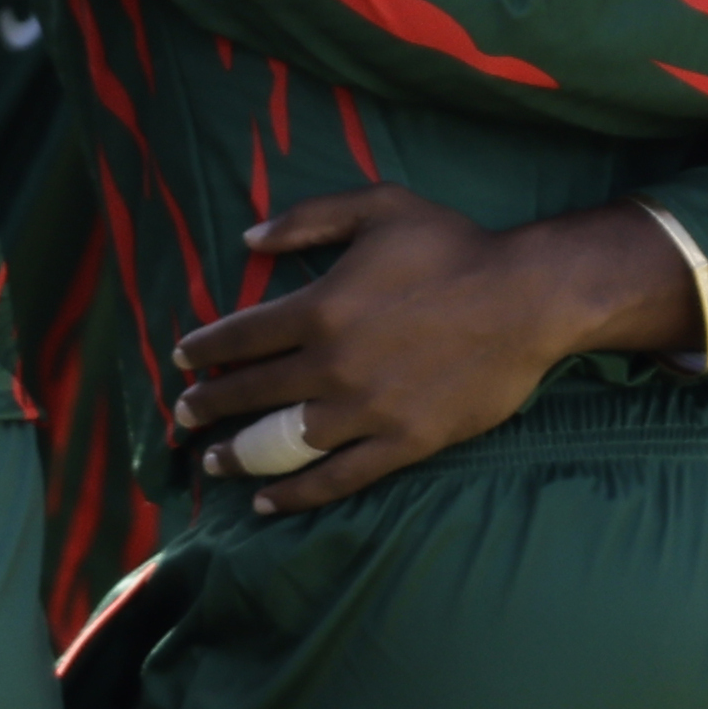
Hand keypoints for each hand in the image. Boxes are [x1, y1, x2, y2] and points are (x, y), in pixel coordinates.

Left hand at [173, 195, 688, 513]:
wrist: (527, 299)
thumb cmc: (452, 246)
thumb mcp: (377, 207)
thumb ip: (307, 218)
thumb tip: (249, 237)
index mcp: (318, 308)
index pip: (239, 337)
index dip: (202, 350)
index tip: (180, 361)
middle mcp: (332, 364)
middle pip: (250, 392)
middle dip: (208, 405)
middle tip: (183, 416)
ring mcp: (366, 410)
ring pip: (283, 442)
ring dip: (239, 455)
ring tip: (212, 463)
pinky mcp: (402, 443)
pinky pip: (338, 478)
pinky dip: (297, 493)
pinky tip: (267, 501)